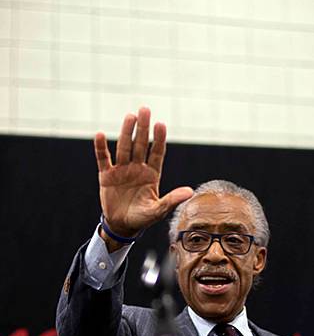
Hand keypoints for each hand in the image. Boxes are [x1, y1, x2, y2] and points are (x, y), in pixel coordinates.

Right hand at [94, 107, 192, 239]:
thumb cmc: (142, 218)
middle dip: (143, 128)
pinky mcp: (107, 176)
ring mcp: (122, 170)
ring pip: (124, 148)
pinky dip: (101, 148)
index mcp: (152, 175)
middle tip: (145, 109)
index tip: (161, 124)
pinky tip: (100, 135)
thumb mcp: (158, 210)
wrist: (122, 226)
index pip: (157, 153)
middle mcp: (137, 168)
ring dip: (126, 132)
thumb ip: (172, 200)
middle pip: (141, 145)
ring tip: (130, 116)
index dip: (159, 139)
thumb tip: (190, 192)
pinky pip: (103, 159)